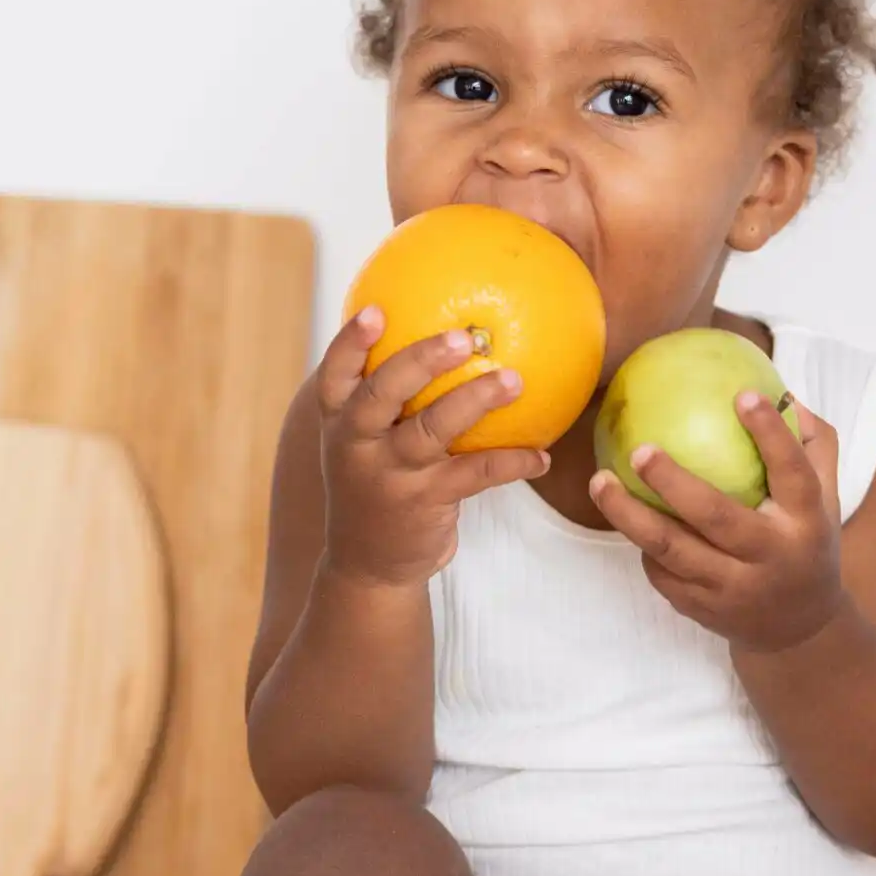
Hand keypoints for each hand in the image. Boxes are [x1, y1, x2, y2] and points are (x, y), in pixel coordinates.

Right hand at [317, 306, 547, 588]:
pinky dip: (511, 462)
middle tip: (463, 337)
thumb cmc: (374, 485)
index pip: (334, 375)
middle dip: (420, 361)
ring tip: (514, 380)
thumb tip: (438, 339)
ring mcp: (389, 475)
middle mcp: (356, 445)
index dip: (350, 342)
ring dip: (475, 401)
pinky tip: (541, 456)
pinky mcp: (424, 503)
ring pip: (431, 430)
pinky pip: (474, 475)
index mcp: (338, 423)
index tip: (374, 311)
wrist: (367, 564)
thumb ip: (383, 402)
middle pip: (381, 394)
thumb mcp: (360, 445)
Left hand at [588, 392, 843, 651]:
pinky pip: (662, 572)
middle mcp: (770, 557)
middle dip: (673, 482)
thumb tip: (783, 393)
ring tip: (600, 481)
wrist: (799, 628)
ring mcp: (734, 588)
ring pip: (673, 550)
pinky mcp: (703, 610)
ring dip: (630, 515)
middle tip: (640, 449)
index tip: (743, 396)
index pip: (792, 473)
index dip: (771, 434)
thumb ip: (813, 445)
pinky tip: (622, 515)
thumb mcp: (827, 497)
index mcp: (806, 521)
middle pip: (716, 517)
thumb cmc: (807, 541)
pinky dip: (642, 544)